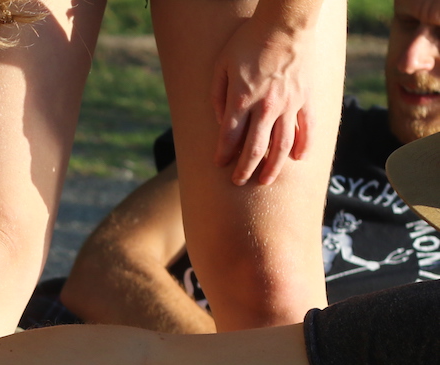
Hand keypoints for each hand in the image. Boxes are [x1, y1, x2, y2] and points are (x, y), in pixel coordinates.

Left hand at [210, 17, 312, 184]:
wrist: (286, 23)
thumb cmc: (248, 42)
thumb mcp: (221, 66)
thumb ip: (217, 96)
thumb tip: (218, 123)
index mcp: (241, 99)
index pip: (229, 137)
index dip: (223, 154)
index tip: (218, 164)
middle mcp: (265, 107)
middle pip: (254, 148)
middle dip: (244, 169)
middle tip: (238, 181)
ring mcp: (289, 104)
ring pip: (281, 145)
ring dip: (272, 167)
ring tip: (264, 180)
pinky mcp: (307, 98)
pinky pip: (308, 128)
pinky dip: (304, 146)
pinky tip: (298, 159)